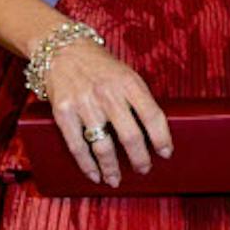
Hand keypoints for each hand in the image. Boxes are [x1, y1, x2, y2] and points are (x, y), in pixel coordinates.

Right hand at [41, 38, 170, 187]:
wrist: (62, 50)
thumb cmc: (101, 66)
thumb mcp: (127, 74)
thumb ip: (138, 99)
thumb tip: (154, 132)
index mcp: (130, 83)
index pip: (153, 115)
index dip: (162, 138)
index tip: (166, 153)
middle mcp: (108, 94)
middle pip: (130, 135)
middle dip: (139, 158)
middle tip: (144, 169)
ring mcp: (84, 104)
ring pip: (103, 145)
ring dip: (112, 168)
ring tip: (116, 179)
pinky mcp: (63, 112)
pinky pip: (77, 146)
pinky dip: (87, 165)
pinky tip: (95, 174)